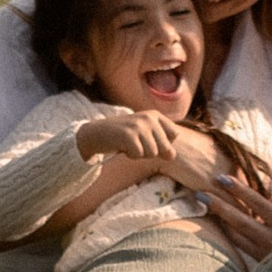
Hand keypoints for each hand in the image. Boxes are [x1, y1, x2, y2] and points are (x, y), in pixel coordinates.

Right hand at [81, 107, 210, 171]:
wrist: (97, 133)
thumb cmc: (125, 136)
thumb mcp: (146, 136)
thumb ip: (162, 145)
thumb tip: (172, 156)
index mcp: (155, 115)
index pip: (174, 135)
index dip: (162, 143)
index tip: (147, 139)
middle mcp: (149, 117)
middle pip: (165, 147)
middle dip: (151, 151)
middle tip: (136, 143)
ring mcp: (138, 125)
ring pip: (152, 153)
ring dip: (140, 154)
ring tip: (129, 144)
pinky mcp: (128, 135)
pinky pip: (139, 155)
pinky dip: (131, 155)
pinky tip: (123, 147)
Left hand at [196, 173, 271, 264]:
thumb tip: (264, 185)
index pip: (259, 203)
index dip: (240, 190)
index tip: (223, 178)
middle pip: (242, 220)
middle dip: (220, 206)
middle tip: (201, 194)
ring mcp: (266, 254)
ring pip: (237, 235)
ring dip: (221, 220)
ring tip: (205, 206)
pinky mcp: (261, 265)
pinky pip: (240, 247)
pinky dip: (229, 234)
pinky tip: (220, 224)